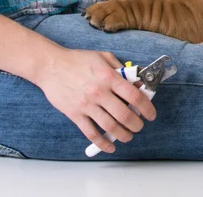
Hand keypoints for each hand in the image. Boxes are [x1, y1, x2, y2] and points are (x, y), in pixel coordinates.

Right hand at [36, 46, 156, 153]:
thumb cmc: (77, 60)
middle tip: (140, 125)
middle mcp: (99, 92)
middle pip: (125, 115)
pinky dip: (103, 143)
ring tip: (129, 136)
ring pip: (111, 127)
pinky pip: (91, 133)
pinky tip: (110, 145)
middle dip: (137, 124)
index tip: (151, 114)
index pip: (134, 96)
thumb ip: (120, 68)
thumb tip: (136, 81)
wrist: (51, 66)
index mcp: (108, 76)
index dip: (147, 107)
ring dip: (124, 135)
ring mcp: (87, 105)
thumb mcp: (103, 56)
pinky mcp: (75, 114)